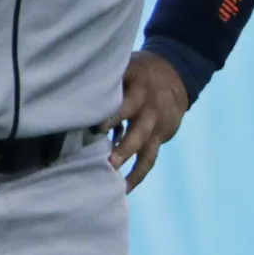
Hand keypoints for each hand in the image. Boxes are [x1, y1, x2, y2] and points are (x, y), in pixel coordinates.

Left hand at [98, 50, 189, 192]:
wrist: (177, 76)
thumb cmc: (140, 72)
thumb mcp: (129, 66)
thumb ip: (110, 80)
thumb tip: (75, 90)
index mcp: (138, 86)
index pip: (125, 99)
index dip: (112, 113)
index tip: (96, 126)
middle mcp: (148, 106)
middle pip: (137, 126)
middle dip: (123, 143)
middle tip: (107, 158)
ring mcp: (155, 123)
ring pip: (143, 145)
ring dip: (128, 159)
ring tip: (113, 177)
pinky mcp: (159, 137)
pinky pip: (149, 159)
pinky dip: (137, 175)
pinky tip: (124, 188)